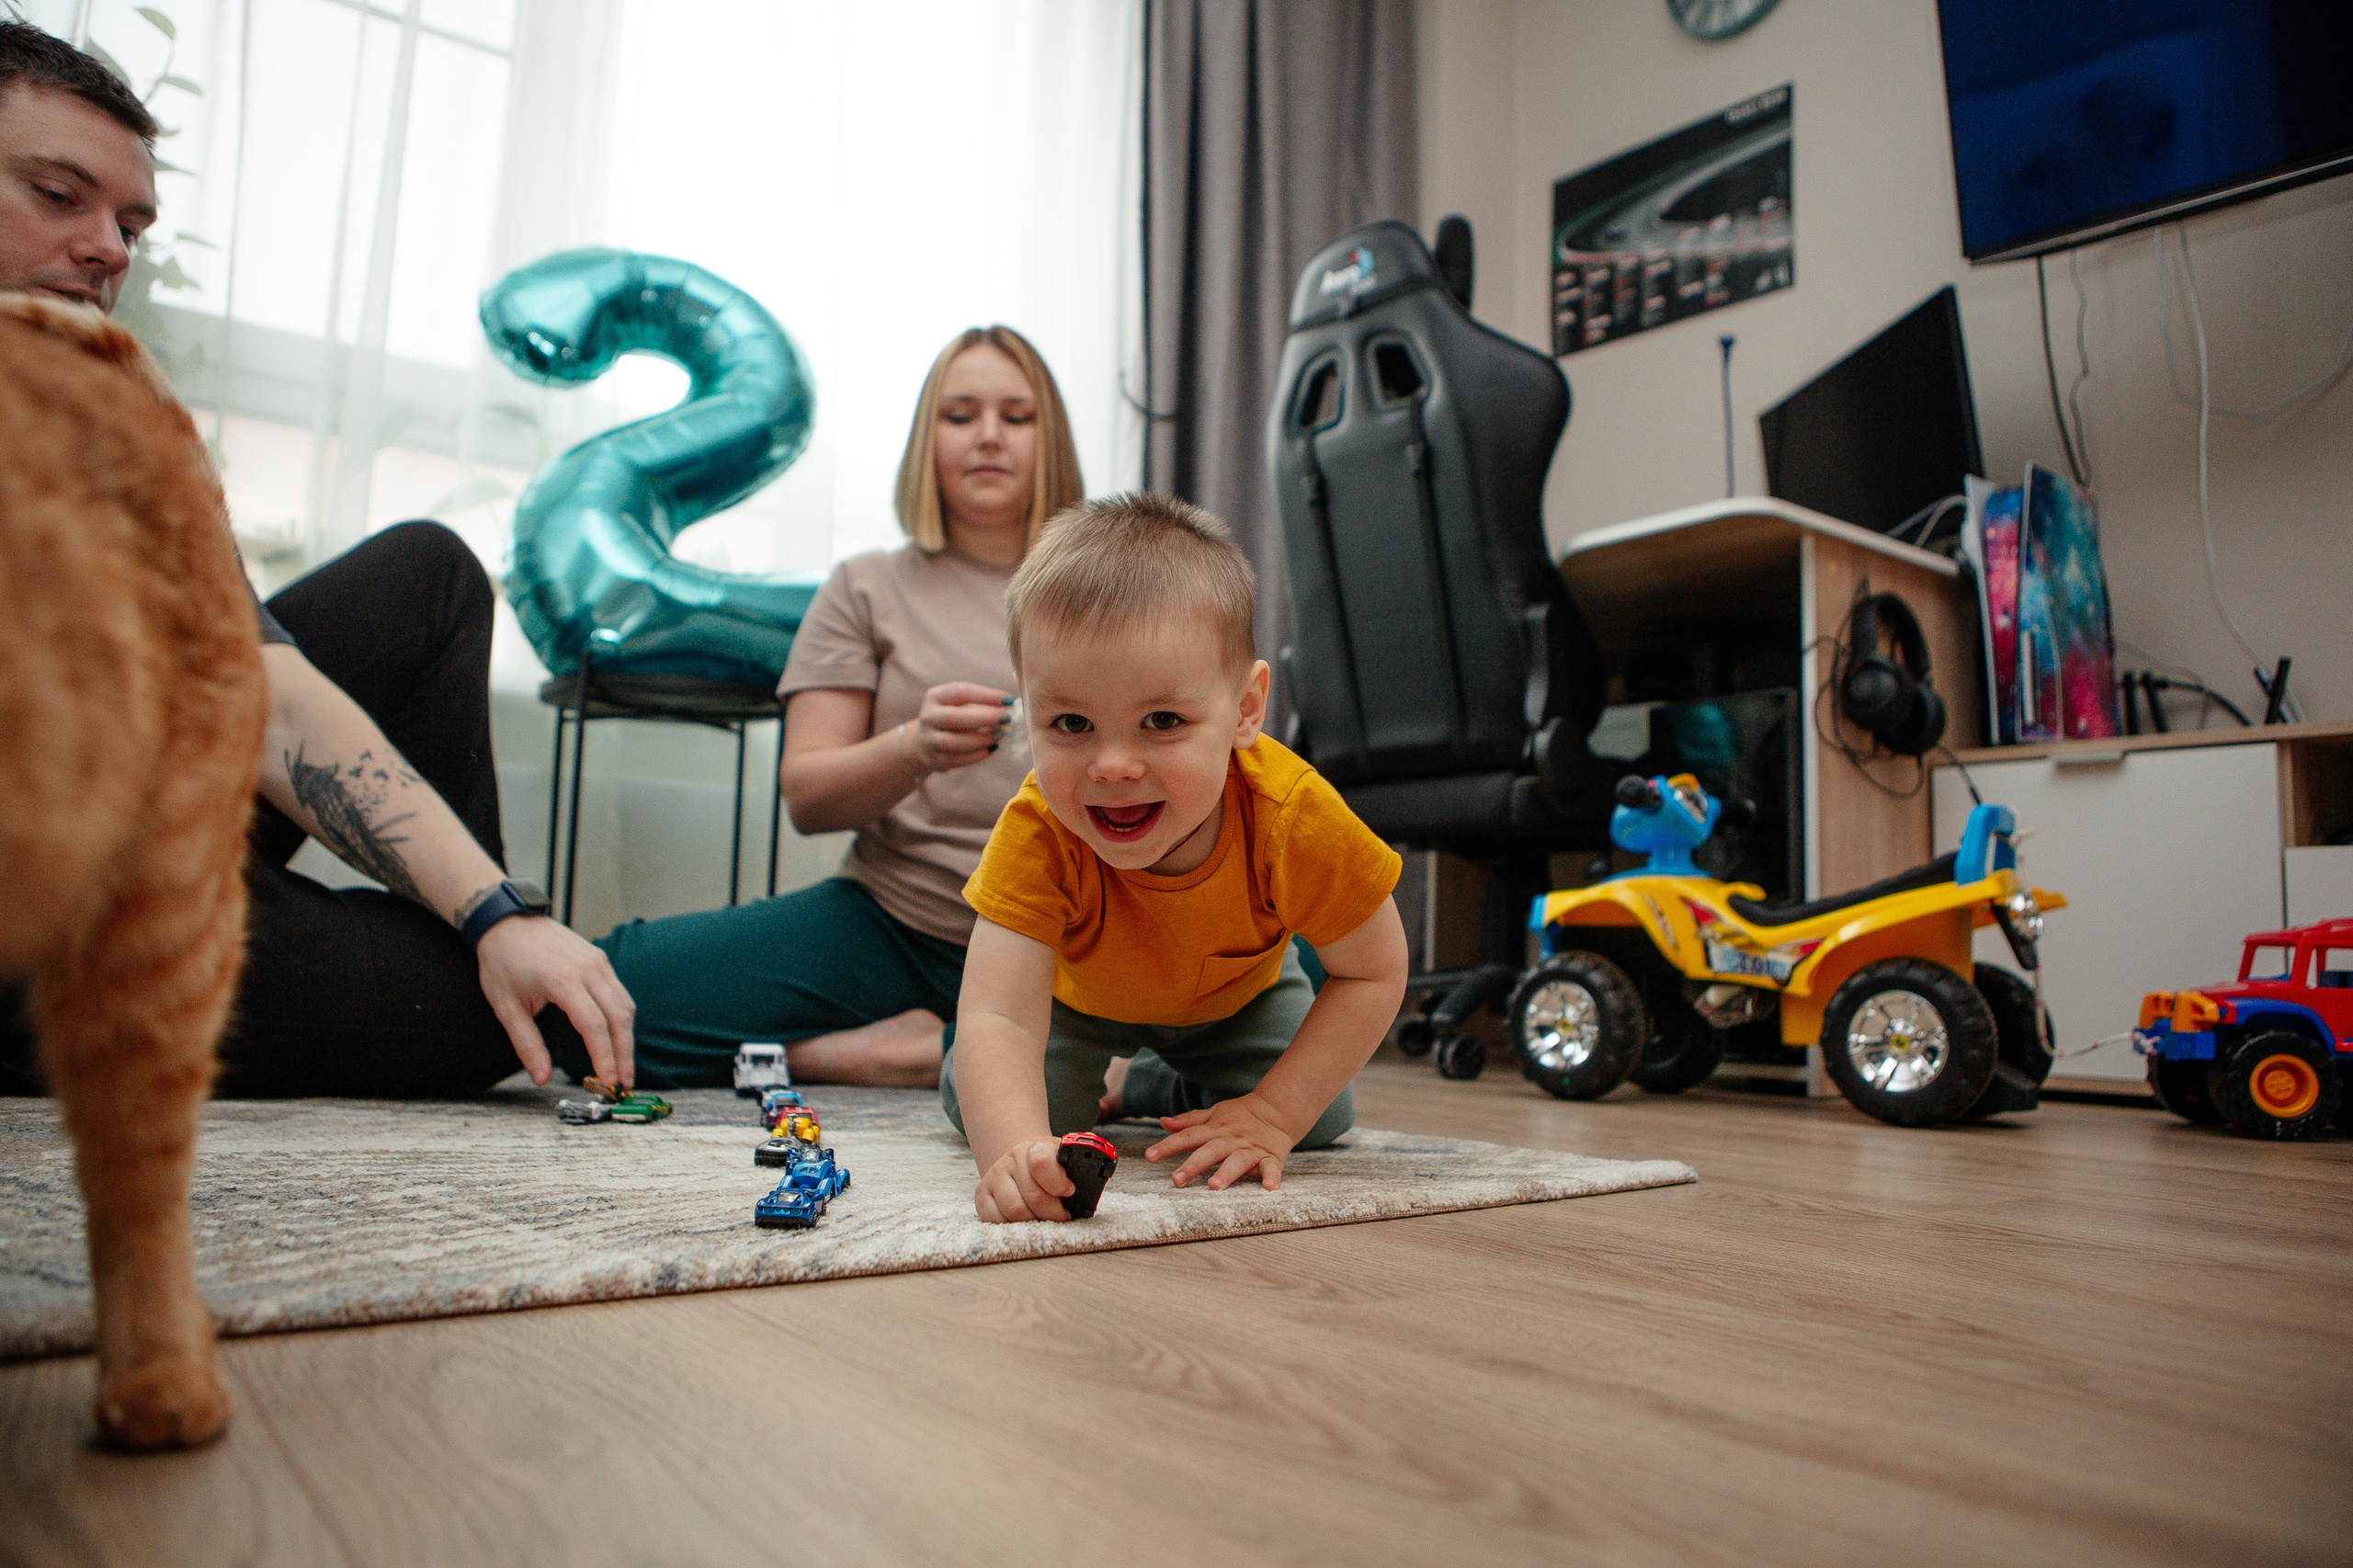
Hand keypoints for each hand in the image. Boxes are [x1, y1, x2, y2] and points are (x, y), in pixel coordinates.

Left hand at [475, 915, 636, 1088]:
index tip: (607, 1081)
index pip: (594, 1026)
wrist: (507, 922)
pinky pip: (619, 993)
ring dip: (627, 1038)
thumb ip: (527, 1044)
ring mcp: (598, 962)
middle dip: (624, 1054)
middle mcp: (587, 969)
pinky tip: (618, 1038)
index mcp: (562, 981)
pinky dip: (622, 1019)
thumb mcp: (506, 1007)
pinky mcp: (600, 959)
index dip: (604, 1057)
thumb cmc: (503, 962)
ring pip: (625, 1006)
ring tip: (623, 1066)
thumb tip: (541, 1077)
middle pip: (618, 1018)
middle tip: (623, 1082)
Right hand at [903, 682, 1011, 775]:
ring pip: (953, 742)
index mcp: (935, 696)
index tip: (1008, 700)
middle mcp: (928, 716)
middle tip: (1006, 719)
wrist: (925, 743)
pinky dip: (977, 755)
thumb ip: (983, 703)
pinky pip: (957, 759)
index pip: (960, 692)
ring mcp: (928, 740)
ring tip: (1000, 735)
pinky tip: (992, 749)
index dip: (986, 696)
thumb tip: (1010, 705)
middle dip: (983, 718)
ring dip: (980, 739)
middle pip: (953, 718)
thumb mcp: (961, 704)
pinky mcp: (934, 760)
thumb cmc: (954, 718)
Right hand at [974, 1136, 1075, 1222]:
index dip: (1058, 1183)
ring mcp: (995, 1176)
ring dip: (1034, 1221)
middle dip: (1053, 1212)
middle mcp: (1012, 1159)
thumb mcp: (1065, 1161)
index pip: (1042, 1163)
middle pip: (1033, 1195)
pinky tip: (1024, 1221)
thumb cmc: (1050, 1168)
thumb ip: (1077, 1170)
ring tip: (1044, 1220)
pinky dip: (1013, 1226)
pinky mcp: (982, 1195)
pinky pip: (994, 1219)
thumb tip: (1091, 1184)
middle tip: (1062, 1216)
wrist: (1021, 1162)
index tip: (1069, 1192)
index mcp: (1037, 1148)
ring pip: (1015, 1210)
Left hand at [1145, 1093, 1295, 1191]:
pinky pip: (1271, 1168)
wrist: (1277, 1110)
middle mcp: (1231, 1140)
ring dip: (1226, 1173)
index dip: (1168, 1146)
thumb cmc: (1240, 1116)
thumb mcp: (1214, 1114)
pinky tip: (1269, 1187)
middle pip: (1210, 1151)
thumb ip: (1189, 1121)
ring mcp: (1250, 1149)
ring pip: (1237, 1161)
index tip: (1150, 1156)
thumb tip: (1163, 1122)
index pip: (1188, 1136)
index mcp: (1215, 1130)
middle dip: (1193, 1165)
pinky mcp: (1270, 1157)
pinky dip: (1271, 1177)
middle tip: (1176, 1180)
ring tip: (1214, 1186)